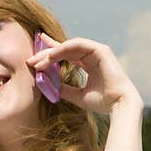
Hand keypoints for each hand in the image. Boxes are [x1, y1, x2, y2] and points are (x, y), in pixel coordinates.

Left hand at [26, 32, 142, 114]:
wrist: (118, 105)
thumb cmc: (102, 102)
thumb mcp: (78, 95)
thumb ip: (64, 88)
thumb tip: (48, 84)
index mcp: (90, 64)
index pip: (67, 54)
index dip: (51, 51)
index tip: (35, 54)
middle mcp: (94, 55)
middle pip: (66, 48)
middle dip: (47, 52)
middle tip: (31, 59)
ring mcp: (98, 51)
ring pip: (69, 46)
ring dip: (52, 52)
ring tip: (38, 61)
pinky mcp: (100, 50)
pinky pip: (77, 45)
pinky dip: (63, 49)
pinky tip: (51, 56)